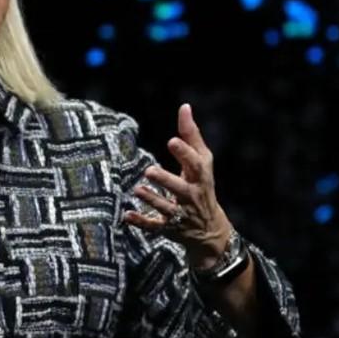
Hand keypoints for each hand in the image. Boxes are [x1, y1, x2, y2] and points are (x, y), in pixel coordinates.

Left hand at [122, 103, 232, 265]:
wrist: (211, 230)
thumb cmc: (202, 185)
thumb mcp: (202, 162)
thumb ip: (191, 136)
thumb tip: (184, 107)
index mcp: (200, 177)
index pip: (196, 164)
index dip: (185, 153)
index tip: (172, 141)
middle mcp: (192, 196)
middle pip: (181, 188)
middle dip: (166, 180)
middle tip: (149, 170)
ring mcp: (182, 214)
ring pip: (167, 209)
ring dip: (152, 200)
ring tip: (137, 189)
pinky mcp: (170, 229)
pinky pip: (155, 227)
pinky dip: (141, 222)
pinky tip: (127, 215)